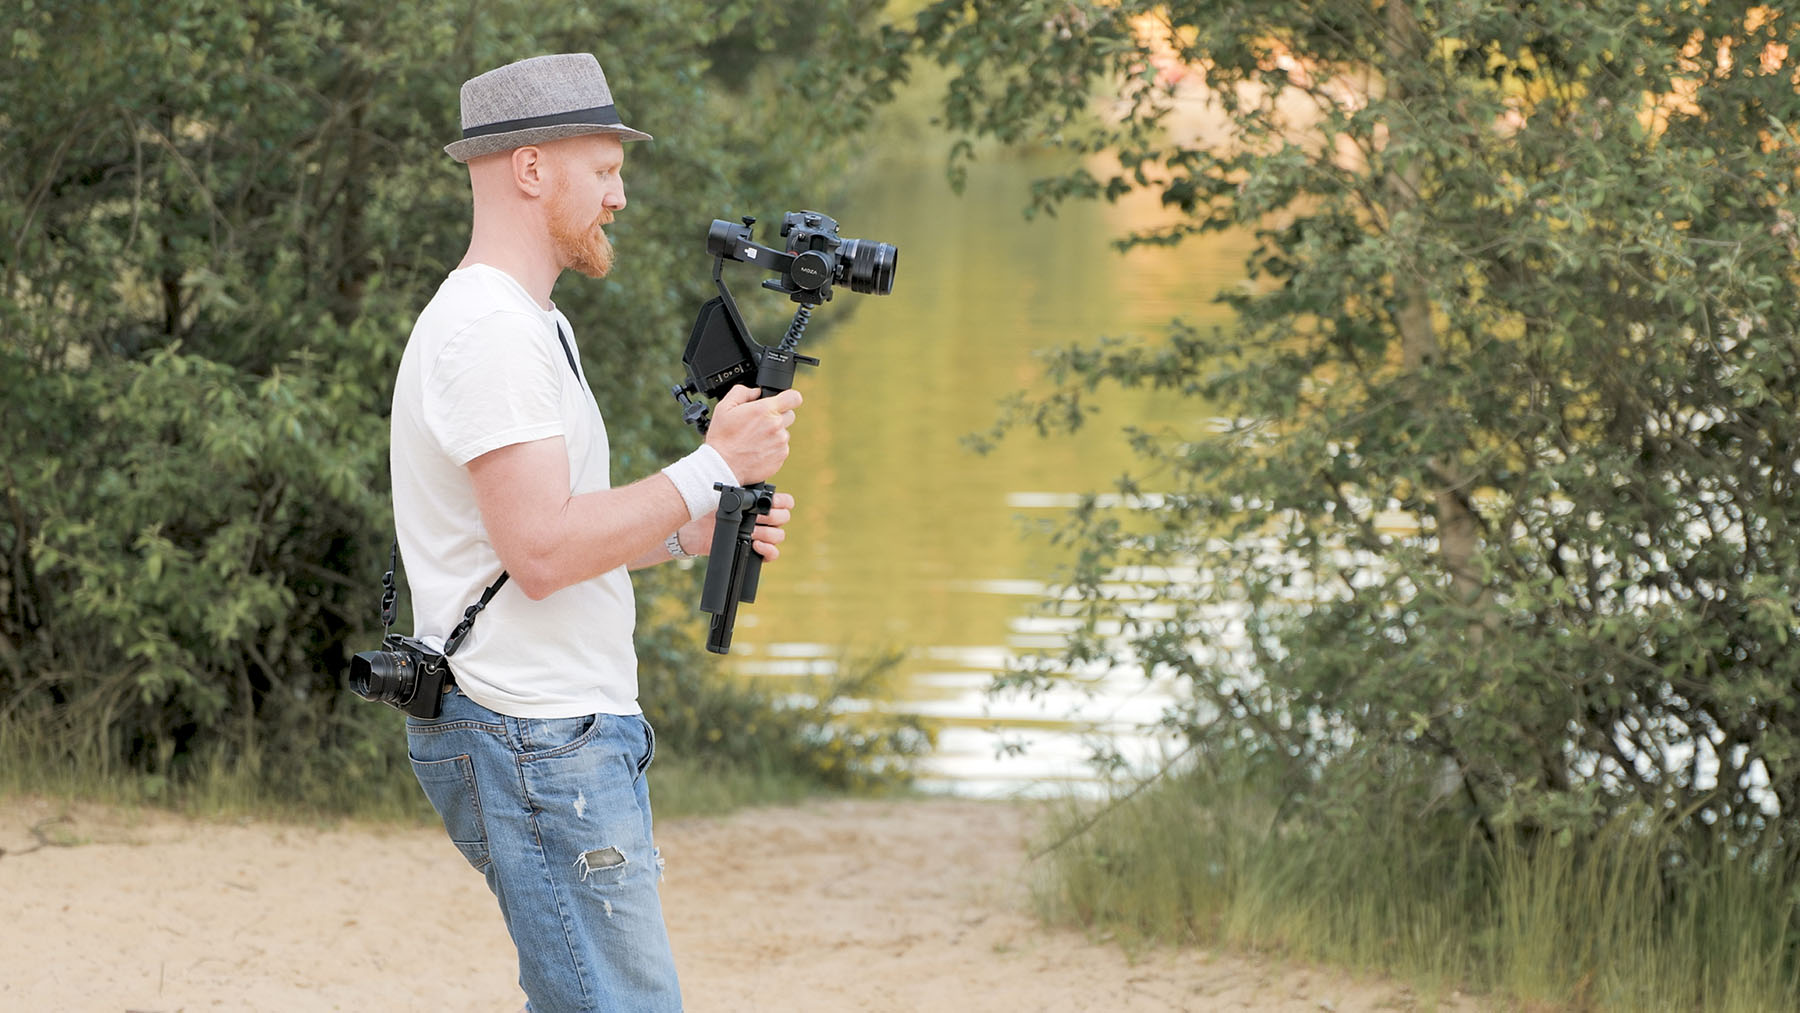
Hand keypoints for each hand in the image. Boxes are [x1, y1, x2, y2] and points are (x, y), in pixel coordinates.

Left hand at [674, 492, 794, 560]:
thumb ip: (741, 494)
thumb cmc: (707, 509)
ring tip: (751, 532)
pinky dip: (768, 550)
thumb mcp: (725, 497)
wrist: (694, 530)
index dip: (783, 502)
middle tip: (755, 518)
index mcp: (760, 504)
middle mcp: (764, 520)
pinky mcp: (755, 551)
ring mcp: (761, 536)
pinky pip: (773, 554)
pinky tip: (756, 545)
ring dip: (768, 533)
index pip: (785, 502)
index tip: (770, 503)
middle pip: (784, 518)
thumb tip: (749, 493)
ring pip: (779, 535)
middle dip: (772, 517)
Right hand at [704, 385, 801, 483]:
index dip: (789, 398)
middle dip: (778, 416)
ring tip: (755, 439)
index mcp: (764, 410)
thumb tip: (756, 391)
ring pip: (784, 433)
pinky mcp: (781, 457)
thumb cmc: (722, 438)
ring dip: (774, 434)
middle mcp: (776, 425)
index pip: (793, 397)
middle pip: (790, 415)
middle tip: (760, 423)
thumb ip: (742, 392)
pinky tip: (757, 450)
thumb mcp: (724, 407)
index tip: (784, 401)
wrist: (723, 465)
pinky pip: (782, 448)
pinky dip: (773, 448)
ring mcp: (780, 442)